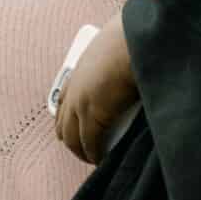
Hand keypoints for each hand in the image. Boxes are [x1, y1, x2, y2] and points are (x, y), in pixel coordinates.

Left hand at [55, 22, 137, 164]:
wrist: (138, 40)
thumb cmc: (135, 39)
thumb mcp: (118, 46)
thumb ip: (117, 59)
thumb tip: (132, 62)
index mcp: (80, 69)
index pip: (64, 98)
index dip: (65, 115)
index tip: (69, 127)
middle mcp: (75, 86)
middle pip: (62, 121)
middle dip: (69, 138)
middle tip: (81, 149)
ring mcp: (80, 102)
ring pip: (71, 136)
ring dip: (80, 150)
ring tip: (91, 158)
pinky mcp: (92, 115)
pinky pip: (89, 143)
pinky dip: (94, 154)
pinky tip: (100, 160)